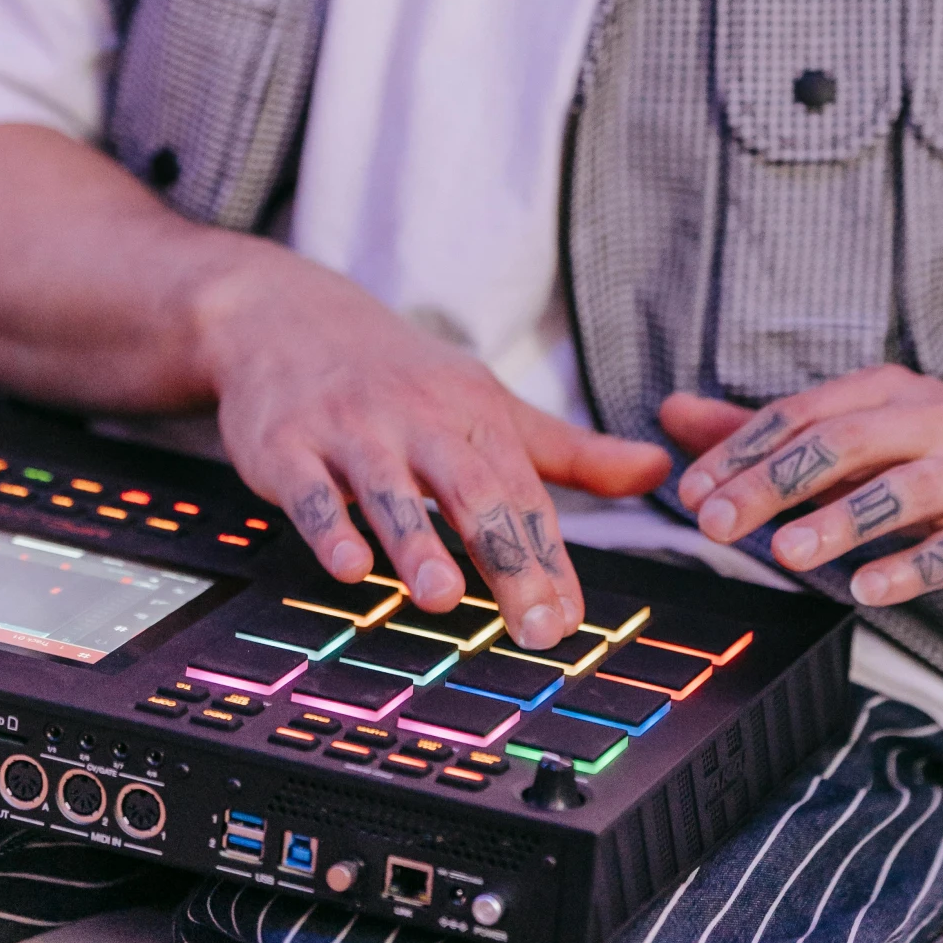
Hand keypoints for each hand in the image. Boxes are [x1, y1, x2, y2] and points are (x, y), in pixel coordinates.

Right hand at [198, 247, 670, 648]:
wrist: (287, 316)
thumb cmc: (402, 375)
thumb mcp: (488, 402)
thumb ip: (569, 450)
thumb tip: (656, 470)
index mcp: (472, 412)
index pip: (522, 489)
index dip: (548, 554)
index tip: (568, 618)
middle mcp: (416, 419)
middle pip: (469, 488)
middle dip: (504, 557)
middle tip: (532, 626)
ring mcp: (349, 430)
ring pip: (388, 489)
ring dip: (415, 542)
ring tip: (442, 596)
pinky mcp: (286, 445)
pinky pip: (310, 491)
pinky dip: (330, 527)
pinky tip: (349, 568)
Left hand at [664, 367, 942, 607]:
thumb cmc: (935, 451)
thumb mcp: (857, 429)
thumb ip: (767, 431)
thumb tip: (671, 413)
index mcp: (886, 391)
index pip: (802, 414)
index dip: (743, 451)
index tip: (694, 492)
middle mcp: (931, 421)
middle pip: (844, 443)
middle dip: (776, 483)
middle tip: (721, 525)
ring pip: (900, 491)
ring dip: (839, 521)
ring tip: (788, 553)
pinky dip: (908, 567)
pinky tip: (867, 589)